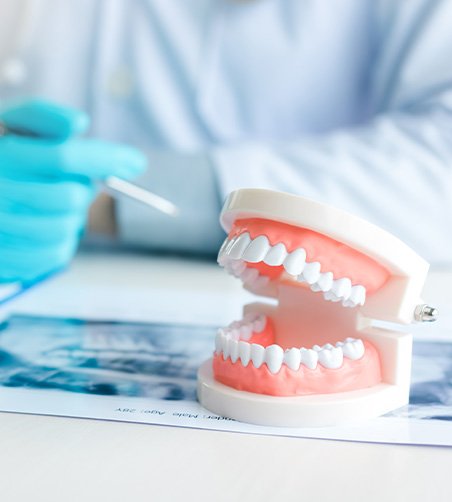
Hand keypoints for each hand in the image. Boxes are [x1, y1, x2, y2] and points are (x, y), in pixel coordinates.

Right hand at [0, 99, 146, 282]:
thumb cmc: (6, 158)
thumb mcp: (16, 128)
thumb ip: (45, 118)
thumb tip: (79, 122)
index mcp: (0, 154)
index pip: (64, 156)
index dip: (105, 158)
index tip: (136, 162)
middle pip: (71, 196)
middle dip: (80, 190)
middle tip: (70, 185)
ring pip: (66, 227)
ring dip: (72, 218)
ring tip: (53, 208)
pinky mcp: (5, 260)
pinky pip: (56, 254)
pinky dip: (63, 242)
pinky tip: (48, 227)